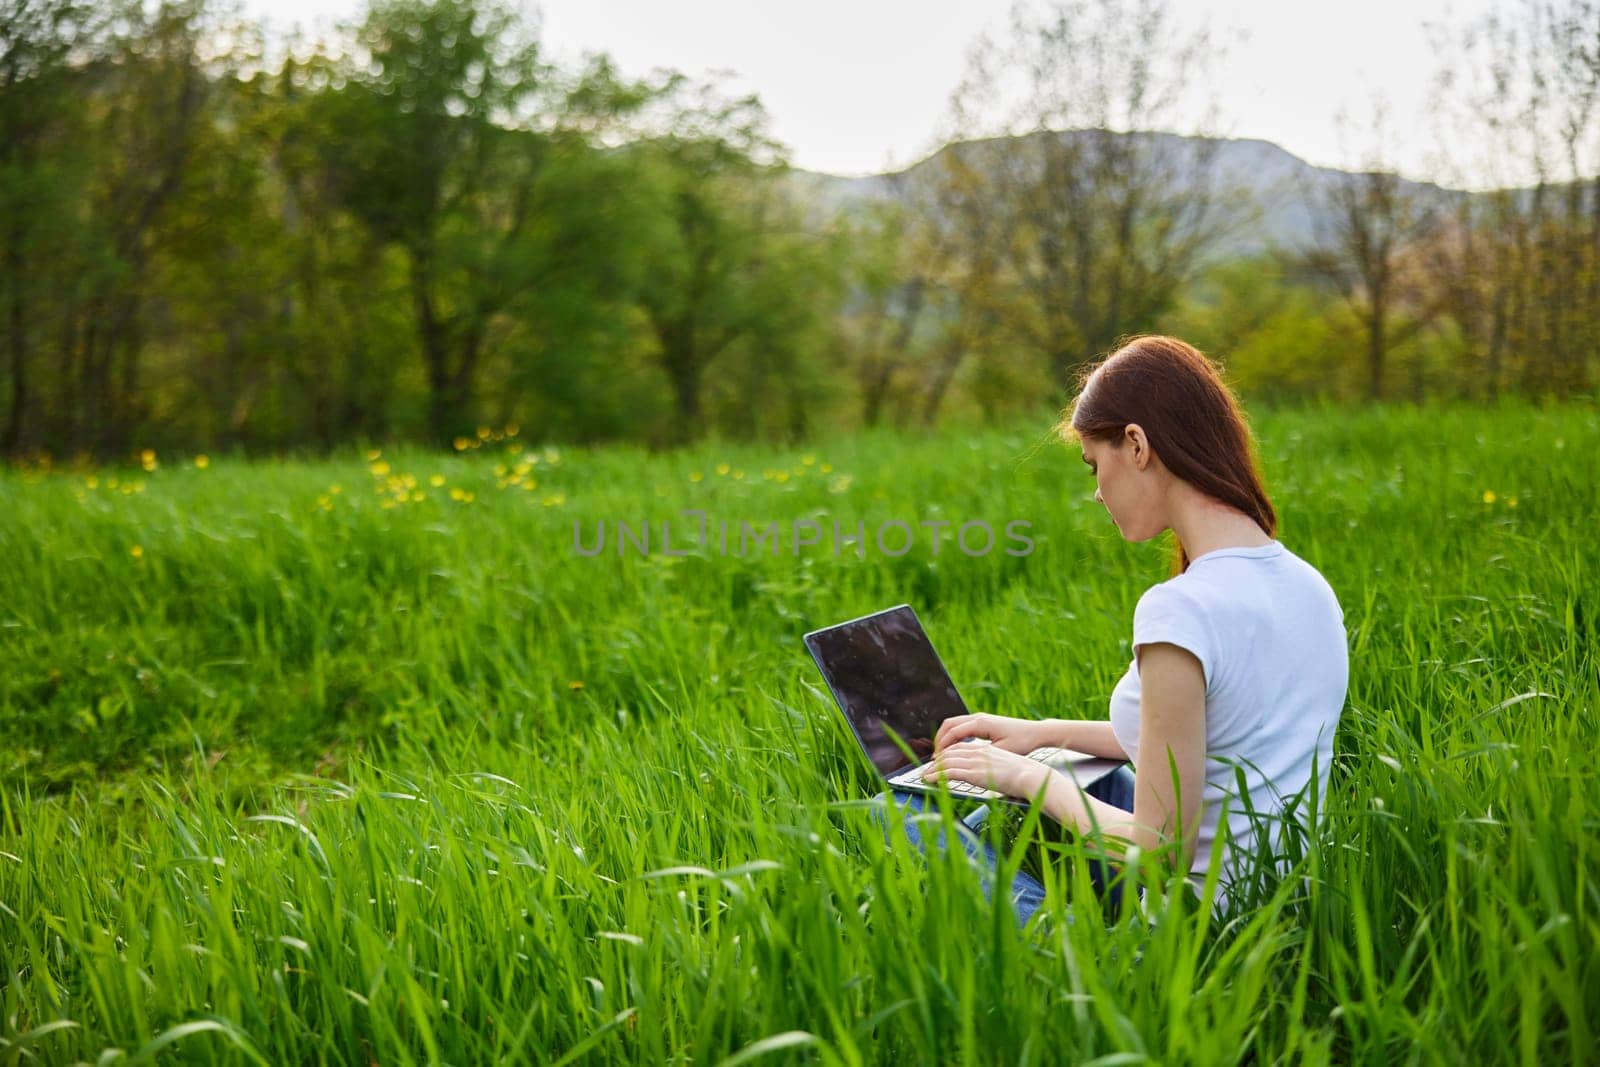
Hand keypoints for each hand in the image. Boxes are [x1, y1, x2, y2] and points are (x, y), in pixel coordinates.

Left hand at [927, 742, 1051, 800]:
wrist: (1031, 775)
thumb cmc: (1023, 774)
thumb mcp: (1005, 766)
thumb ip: (993, 768)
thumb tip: (990, 777)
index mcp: (985, 749)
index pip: (959, 747)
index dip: (947, 753)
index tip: (939, 761)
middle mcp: (977, 752)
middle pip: (949, 752)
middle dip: (936, 760)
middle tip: (928, 768)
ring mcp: (975, 762)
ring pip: (946, 761)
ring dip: (933, 768)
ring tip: (924, 775)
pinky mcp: (974, 772)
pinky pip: (949, 772)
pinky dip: (936, 775)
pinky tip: (929, 780)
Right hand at [934, 713, 1048, 754]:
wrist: (1036, 732)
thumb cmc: (1022, 742)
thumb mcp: (1001, 751)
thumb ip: (981, 754)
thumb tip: (963, 761)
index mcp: (981, 723)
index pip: (953, 732)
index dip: (942, 746)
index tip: (936, 760)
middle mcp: (978, 717)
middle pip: (949, 724)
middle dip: (939, 740)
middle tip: (935, 757)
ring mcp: (980, 717)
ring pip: (954, 723)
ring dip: (945, 737)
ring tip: (941, 753)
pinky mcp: (984, 721)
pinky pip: (962, 726)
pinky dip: (954, 736)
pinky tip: (954, 748)